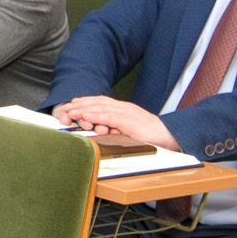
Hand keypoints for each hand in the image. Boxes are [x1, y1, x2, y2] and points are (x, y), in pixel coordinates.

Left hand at [53, 96, 178, 150]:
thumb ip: (119, 128)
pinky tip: (85, 116)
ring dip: (84, 109)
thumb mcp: (132, 130)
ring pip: (101, 108)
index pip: (102, 102)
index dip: (87, 102)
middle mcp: (124, 108)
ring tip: (71, 111)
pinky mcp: (128, 120)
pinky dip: (95, 115)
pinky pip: (109, 116)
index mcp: (124, 109)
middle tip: (67, 107)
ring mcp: (126, 113)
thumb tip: (106, 131)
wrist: (170, 135)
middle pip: (98, 102)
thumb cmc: (152, 135)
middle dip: (81, 104)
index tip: (75, 104)